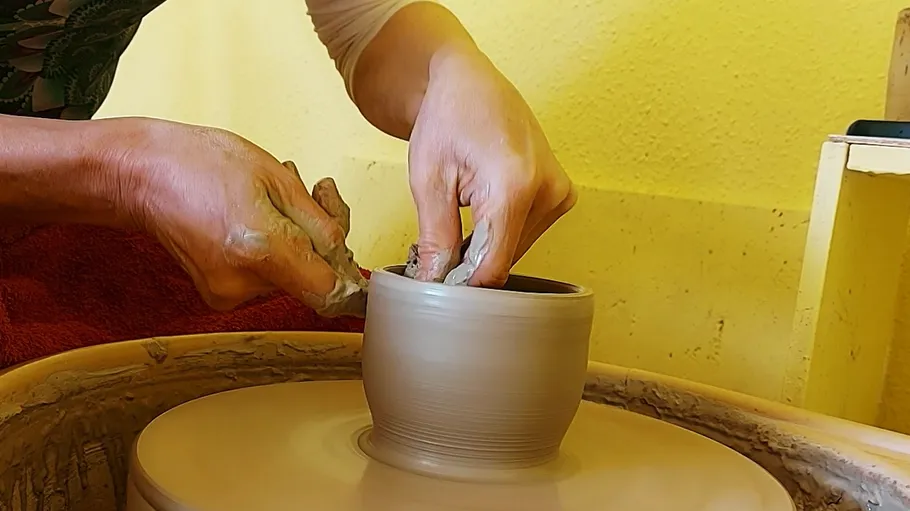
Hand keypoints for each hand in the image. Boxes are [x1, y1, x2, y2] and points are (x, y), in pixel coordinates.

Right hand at [108, 118, 366, 315]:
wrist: (144, 174)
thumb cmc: (203, 163)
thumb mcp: (277, 179)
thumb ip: (320, 223)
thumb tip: (345, 256)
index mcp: (262, 249)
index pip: (328, 291)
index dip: (347, 275)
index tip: (350, 257)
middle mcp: (243, 282)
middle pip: (310, 279)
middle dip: (319, 239)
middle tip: (314, 195)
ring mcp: (227, 293)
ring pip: (288, 276)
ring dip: (294, 239)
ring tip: (272, 199)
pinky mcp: (217, 294)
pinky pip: (264, 277)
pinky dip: (270, 250)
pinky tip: (255, 217)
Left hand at [407, 47, 576, 286]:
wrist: (470, 83)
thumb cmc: (448, 116)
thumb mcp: (429, 178)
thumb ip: (435, 236)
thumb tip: (436, 282)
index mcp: (516, 184)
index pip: (494, 265)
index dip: (462, 281)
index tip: (436, 279)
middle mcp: (549, 190)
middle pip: (505, 259)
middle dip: (470, 261)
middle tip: (439, 237)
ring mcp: (560, 193)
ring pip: (515, 250)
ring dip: (484, 246)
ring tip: (461, 210)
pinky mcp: (561, 196)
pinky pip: (524, 234)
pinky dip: (499, 233)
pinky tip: (481, 209)